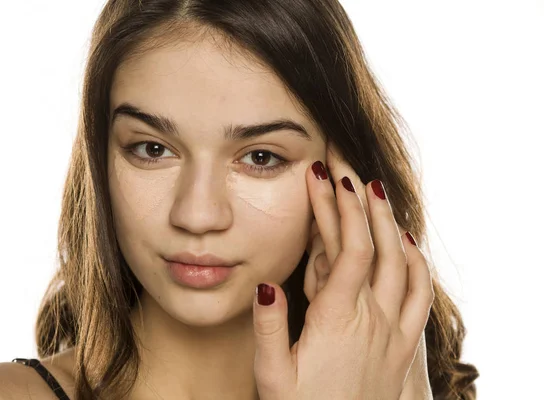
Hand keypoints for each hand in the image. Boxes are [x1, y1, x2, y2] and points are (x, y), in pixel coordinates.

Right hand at [252, 141, 434, 399]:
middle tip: (346, 164)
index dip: (339, 209)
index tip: (325, 176)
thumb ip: (270, 328)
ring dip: (388, 222)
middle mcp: (373, 318)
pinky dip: (414, 261)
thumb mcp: (273, 375)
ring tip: (374, 190)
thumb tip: (266, 282)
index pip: (348, 250)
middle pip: (374, 246)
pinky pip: (419, 293)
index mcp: (339, 320)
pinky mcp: (404, 343)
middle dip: (360, 200)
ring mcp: (393, 329)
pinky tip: (404, 242)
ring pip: (400, 263)